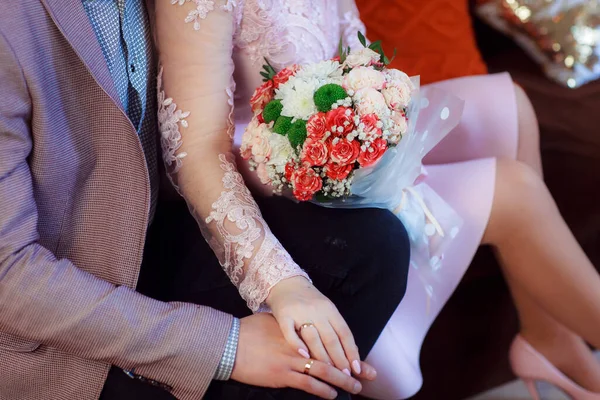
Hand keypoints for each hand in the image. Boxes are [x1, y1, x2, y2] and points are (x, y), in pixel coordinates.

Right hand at [231, 314, 374, 398]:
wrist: (230, 344)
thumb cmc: (247, 331)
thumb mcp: (270, 322)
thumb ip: (287, 327)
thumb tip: (297, 329)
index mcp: (298, 331)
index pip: (327, 339)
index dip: (345, 349)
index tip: (358, 357)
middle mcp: (299, 345)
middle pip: (332, 356)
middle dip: (352, 367)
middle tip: (368, 374)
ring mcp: (292, 360)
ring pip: (324, 371)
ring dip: (342, 381)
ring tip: (355, 387)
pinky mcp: (283, 375)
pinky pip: (309, 384)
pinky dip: (323, 390)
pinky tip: (332, 394)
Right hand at [265, 276, 365, 376]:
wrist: (284, 283)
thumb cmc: (308, 300)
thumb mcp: (325, 309)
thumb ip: (335, 327)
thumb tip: (351, 352)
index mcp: (329, 309)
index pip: (344, 333)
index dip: (351, 352)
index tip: (357, 369)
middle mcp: (316, 310)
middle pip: (331, 338)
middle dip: (340, 359)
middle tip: (346, 377)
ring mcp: (299, 313)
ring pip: (313, 338)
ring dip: (322, 357)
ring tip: (329, 372)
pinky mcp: (283, 316)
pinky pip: (290, 333)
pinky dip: (298, 345)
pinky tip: (304, 356)